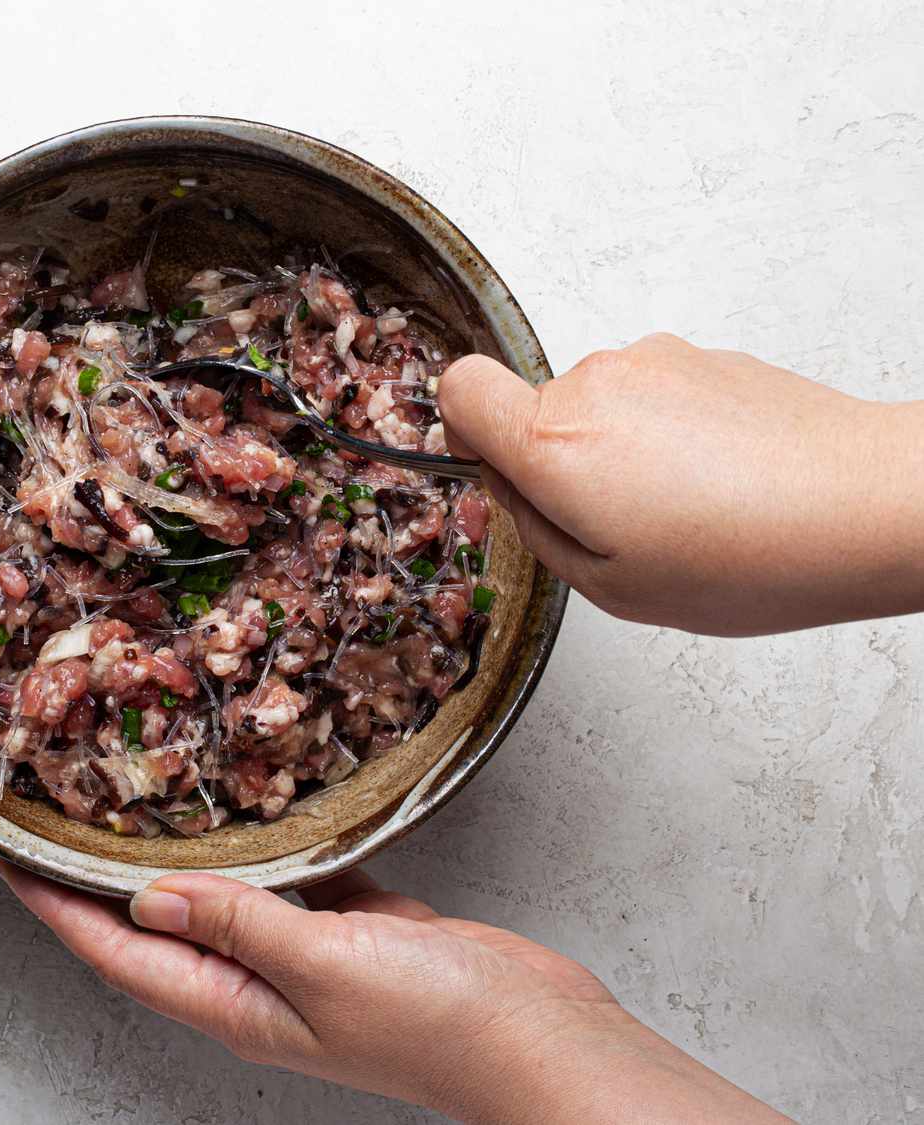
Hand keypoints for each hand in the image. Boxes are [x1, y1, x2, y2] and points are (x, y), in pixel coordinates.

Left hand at [0, 861, 787, 1122]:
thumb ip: (238, 924)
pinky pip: (289, 879)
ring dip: (177, 855)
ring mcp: (306, 957)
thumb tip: (147, 899)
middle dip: (100, 877)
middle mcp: (258, 985)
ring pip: (220, 897)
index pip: (118, 952)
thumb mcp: (325, 967)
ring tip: (137, 798)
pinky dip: (262, 845)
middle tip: (60, 813)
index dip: (56, 906)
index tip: (6, 854)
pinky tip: (253, 802)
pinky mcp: (353, 928)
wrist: (539, 1037)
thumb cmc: (440, 1021)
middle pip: (155, 925)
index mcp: (236, 1006)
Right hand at [437, 334, 923, 634]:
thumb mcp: (610, 588)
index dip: (463, 429)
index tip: (497, 469)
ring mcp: (654, 362)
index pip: (458, 387)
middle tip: (615, 525)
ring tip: (681, 509)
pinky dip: (667, 435)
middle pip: (533, 408)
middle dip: (557, 463)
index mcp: (555, 441)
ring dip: (617, 450)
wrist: (867, 504)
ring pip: (596, 405)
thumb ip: (536, 532)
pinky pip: (652, 395)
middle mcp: (595, 383)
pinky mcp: (704, 356)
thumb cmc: (751, 556)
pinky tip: (716, 483)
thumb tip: (512, 492)